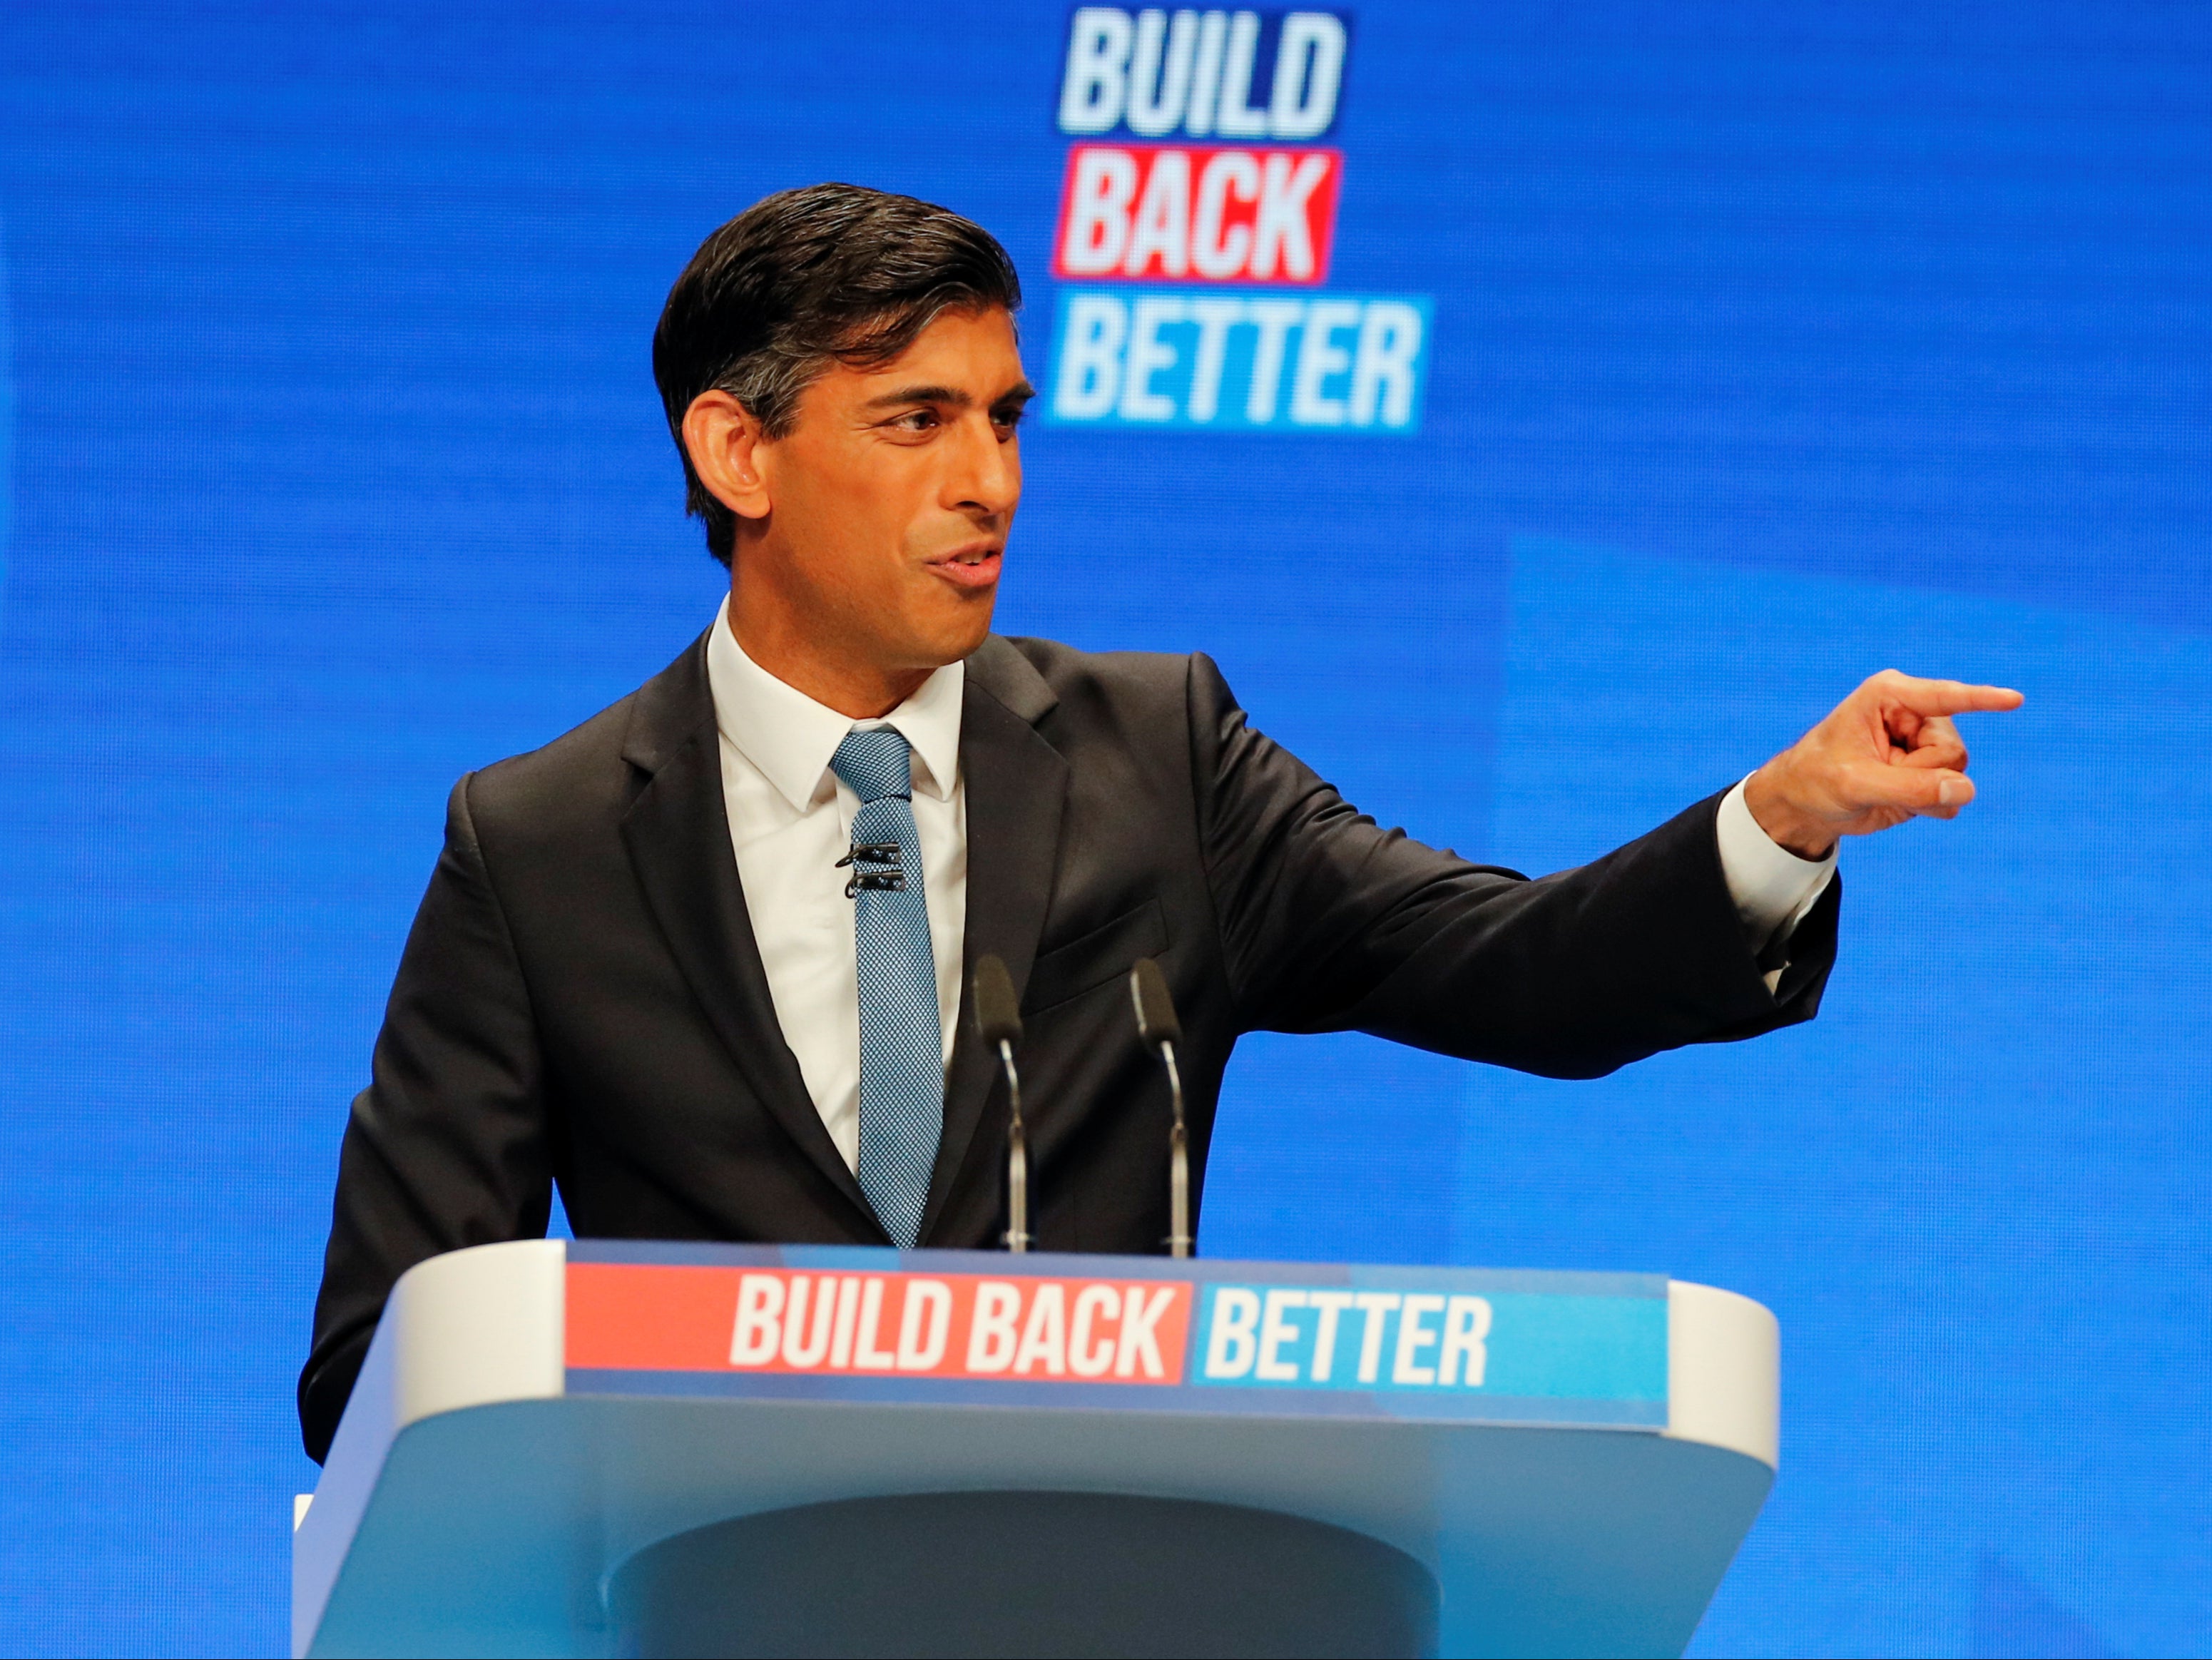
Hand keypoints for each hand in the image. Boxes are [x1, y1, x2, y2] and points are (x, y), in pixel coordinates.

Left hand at [1745, 670, 2023, 858]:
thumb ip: (1910, 787)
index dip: (1982, 699)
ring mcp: (1925, 742)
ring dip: (1924, 793)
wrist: (1806, 805)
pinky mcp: (1930, 770)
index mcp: (1889, 696)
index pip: (1945, 697)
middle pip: (1952, 751)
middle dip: (1920, 776)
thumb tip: (1965, 790)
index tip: (2015, 699)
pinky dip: (1931, 806)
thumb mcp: (1855, 784)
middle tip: (1877, 780)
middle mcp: (1915, 714)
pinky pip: (1954, 792)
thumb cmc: (1817, 780)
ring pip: (1957, 773)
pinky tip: (1903, 803)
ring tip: (1885, 790)